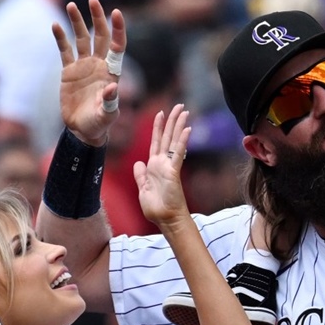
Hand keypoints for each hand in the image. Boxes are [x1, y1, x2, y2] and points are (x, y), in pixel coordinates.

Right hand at [51, 0, 126, 145]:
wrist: (82, 129)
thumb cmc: (99, 124)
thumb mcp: (106, 115)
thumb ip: (109, 103)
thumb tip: (112, 87)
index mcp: (112, 71)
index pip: (118, 45)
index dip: (118, 29)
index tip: (116, 12)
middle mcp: (99, 64)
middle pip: (100, 36)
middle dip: (98, 18)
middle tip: (93, 0)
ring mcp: (83, 66)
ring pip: (81, 39)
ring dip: (77, 22)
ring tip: (72, 5)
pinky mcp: (69, 71)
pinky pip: (65, 51)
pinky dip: (60, 38)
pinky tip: (56, 25)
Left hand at [133, 104, 191, 226]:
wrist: (165, 219)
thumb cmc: (155, 207)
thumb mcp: (143, 189)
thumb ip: (140, 175)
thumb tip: (138, 163)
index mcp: (153, 166)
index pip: (156, 142)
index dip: (158, 127)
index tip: (161, 113)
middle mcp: (162, 163)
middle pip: (168, 137)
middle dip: (172, 120)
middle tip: (179, 106)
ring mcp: (169, 166)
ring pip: (174, 141)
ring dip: (179, 126)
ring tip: (184, 112)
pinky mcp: (173, 172)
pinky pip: (178, 154)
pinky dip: (182, 142)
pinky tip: (187, 130)